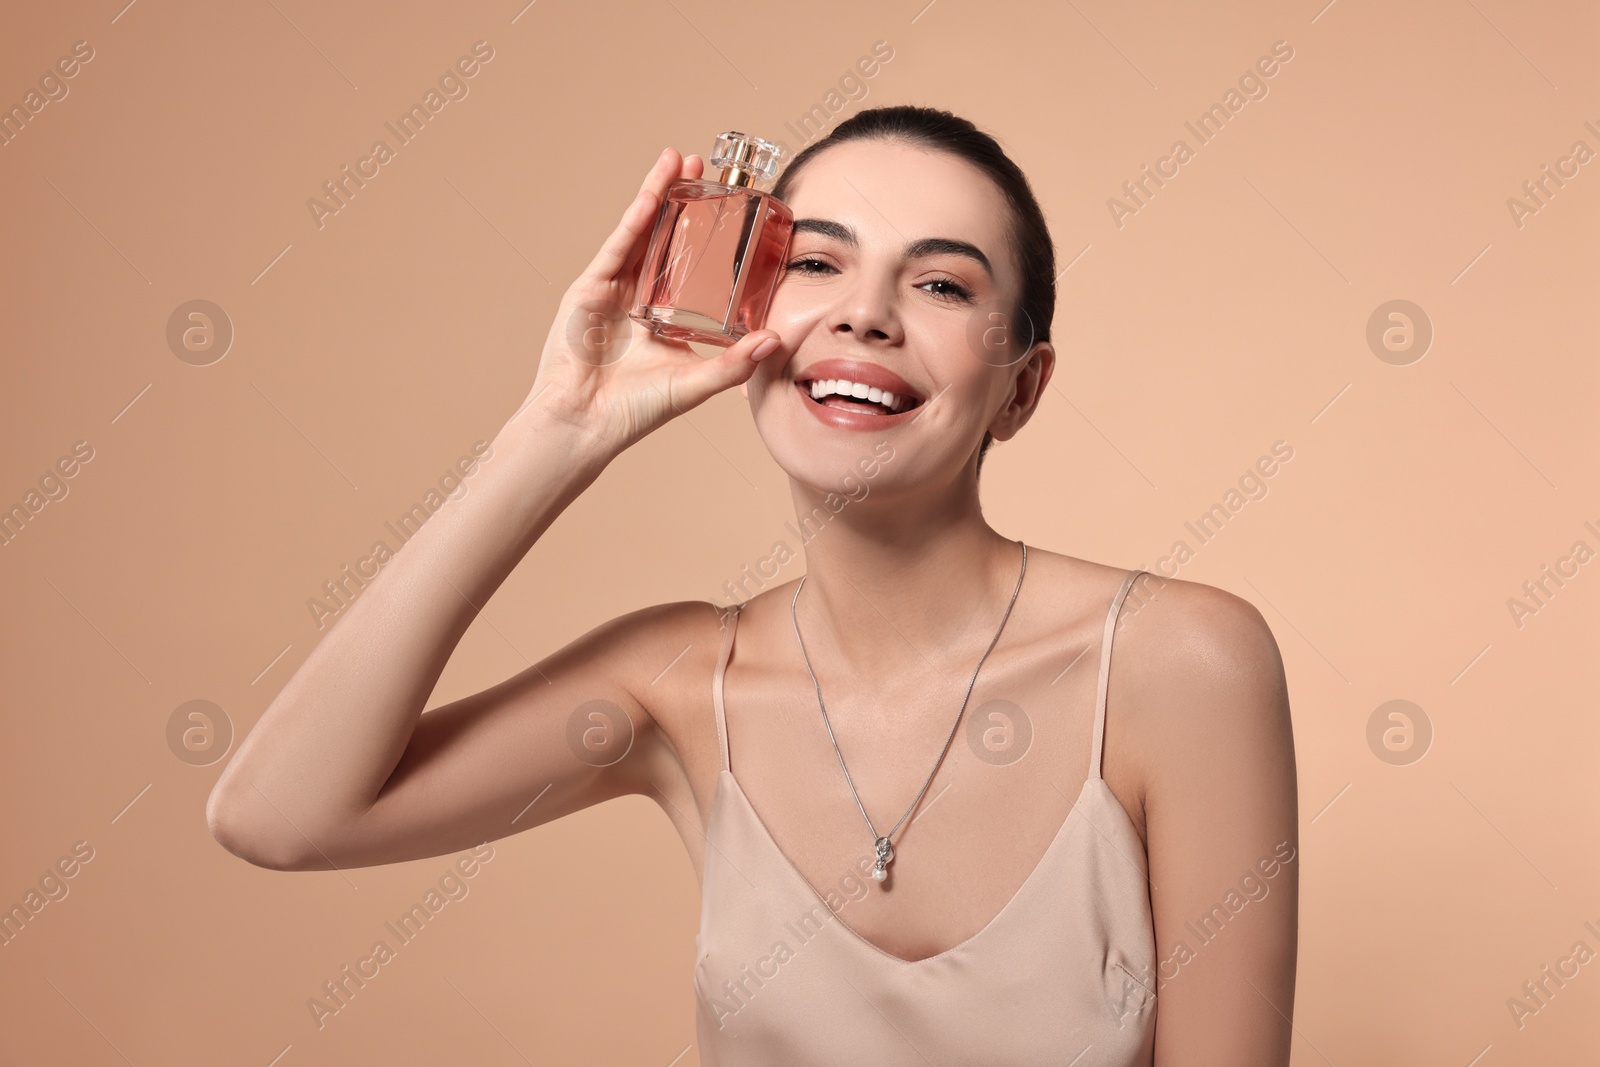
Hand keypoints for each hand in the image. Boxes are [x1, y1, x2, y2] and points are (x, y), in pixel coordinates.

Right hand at [519, 148, 782, 452]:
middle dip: (681, 200)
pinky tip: (650, 197)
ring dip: (656, 194)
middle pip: (662, 237)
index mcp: (661, 317)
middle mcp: (636, 298)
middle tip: (704, 165)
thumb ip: (734, 363)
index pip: (687, 265)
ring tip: (677, 159)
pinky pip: (616, 249)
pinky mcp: (588, 290)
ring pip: (638, 232)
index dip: (705, 235)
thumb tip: (776, 340)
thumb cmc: (633, 411)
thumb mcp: (694, 383)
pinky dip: (633, 222)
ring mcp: (611, 291)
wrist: (585, 424)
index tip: (729, 207)